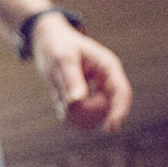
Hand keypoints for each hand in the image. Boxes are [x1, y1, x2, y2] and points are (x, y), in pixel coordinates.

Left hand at [28, 16, 130, 132]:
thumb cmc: (57, 44)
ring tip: (61, 104)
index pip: (121, 92)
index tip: (111, 129)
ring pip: (93, 112)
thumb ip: (71, 79)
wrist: (46, 38)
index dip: (119, 111)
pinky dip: (69, 112)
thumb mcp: (62, 59)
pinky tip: (58, 101)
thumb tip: (78, 102)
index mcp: (107, 66)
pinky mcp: (83, 95)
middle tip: (70, 115)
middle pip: (108, 106)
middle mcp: (105, 78)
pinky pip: (80, 111)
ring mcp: (95, 87)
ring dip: (78, 115)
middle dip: (92, 115)